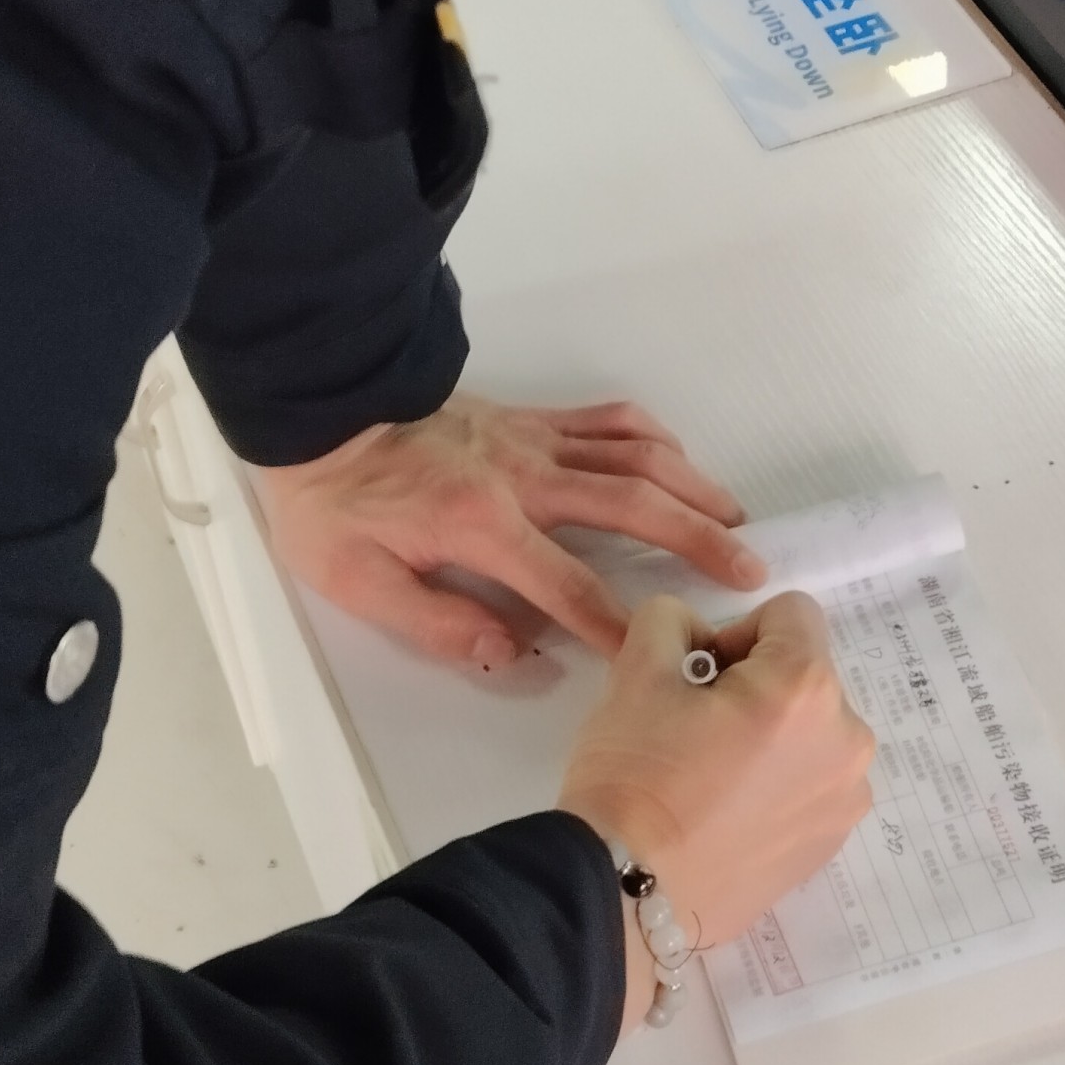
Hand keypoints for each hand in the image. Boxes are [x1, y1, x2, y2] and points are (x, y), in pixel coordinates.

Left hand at [252, 393, 764, 668]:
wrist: (317, 407)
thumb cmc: (330, 503)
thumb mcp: (357, 582)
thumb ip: (438, 623)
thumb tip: (510, 656)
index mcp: (484, 527)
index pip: (571, 588)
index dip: (618, 629)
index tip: (661, 657)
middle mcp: (525, 478)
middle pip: (632, 506)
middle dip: (696, 541)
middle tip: (748, 571)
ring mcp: (532, 440)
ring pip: (633, 457)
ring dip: (691, 486)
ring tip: (736, 518)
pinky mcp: (527, 418)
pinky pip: (604, 419)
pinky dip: (650, 436)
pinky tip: (676, 457)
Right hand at [559, 593, 877, 1027]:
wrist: (626, 894)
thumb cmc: (634, 777)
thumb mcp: (637, 672)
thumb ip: (672, 621)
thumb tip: (698, 637)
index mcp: (808, 688)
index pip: (790, 613)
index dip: (735, 632)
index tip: (695, 678)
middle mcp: (848, 740)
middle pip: (805, 675)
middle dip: (755, 686)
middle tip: (695, 730)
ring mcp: (845, 799)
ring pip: (810, 731)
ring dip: (771, 735)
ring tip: (710, 776)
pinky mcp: (830, 844)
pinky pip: (812, 783)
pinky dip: (778, 783)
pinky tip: (727, 814)